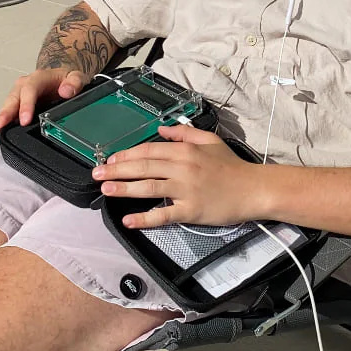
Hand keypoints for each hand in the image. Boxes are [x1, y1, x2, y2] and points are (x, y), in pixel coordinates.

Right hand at [0, 67, 89, 137]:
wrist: (62, 79)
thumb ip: (74, 82)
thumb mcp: (76, 76)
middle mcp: (25, 86)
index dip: (26, 105)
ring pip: (8, 106)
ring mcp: (20, 96)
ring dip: (1, 120)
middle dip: (5, 114)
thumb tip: (66, 91)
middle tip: (0, 128)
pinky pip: (9, 113)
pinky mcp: (18, 105)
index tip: (25, 120)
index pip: (29, 90)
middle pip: (13, 99)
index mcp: (38, 78)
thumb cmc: (67, 79)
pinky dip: (4, 123)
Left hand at [93, 123, 265, 228]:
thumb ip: (184, 133)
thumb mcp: (209, 141)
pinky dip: (145, 218)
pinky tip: (129, 220)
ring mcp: (186, 190)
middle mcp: (182, 168)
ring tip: (105, 190)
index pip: (149, 150)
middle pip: (143, 167)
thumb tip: (161, 129)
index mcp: (185, 150)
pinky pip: (164, 215)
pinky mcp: (191, 210)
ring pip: (149, 187)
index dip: (126, 154)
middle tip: (96, 174)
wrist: (253, 189)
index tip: (110, 159)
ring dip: (124, 189)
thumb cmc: (232, 166)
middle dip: (117, 170)